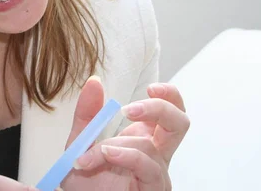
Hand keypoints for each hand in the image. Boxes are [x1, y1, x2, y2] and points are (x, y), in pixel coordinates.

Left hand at [61, 76, 189, 190]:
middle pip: (180, 123)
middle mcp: (156, 154)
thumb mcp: (80, 142)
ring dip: (119, 144)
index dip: (169, 95)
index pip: (171, 110)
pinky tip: (108, 153)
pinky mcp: (154, 189)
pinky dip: (126, 156)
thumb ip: (87, 114)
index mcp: (143, 137)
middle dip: (159, 108)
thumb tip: (94, 81)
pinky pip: (148, 168)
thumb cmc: (85, 180)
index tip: (150, 88)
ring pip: (152, 147)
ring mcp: (156, 173)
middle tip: (128, 110)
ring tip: (99, 149)